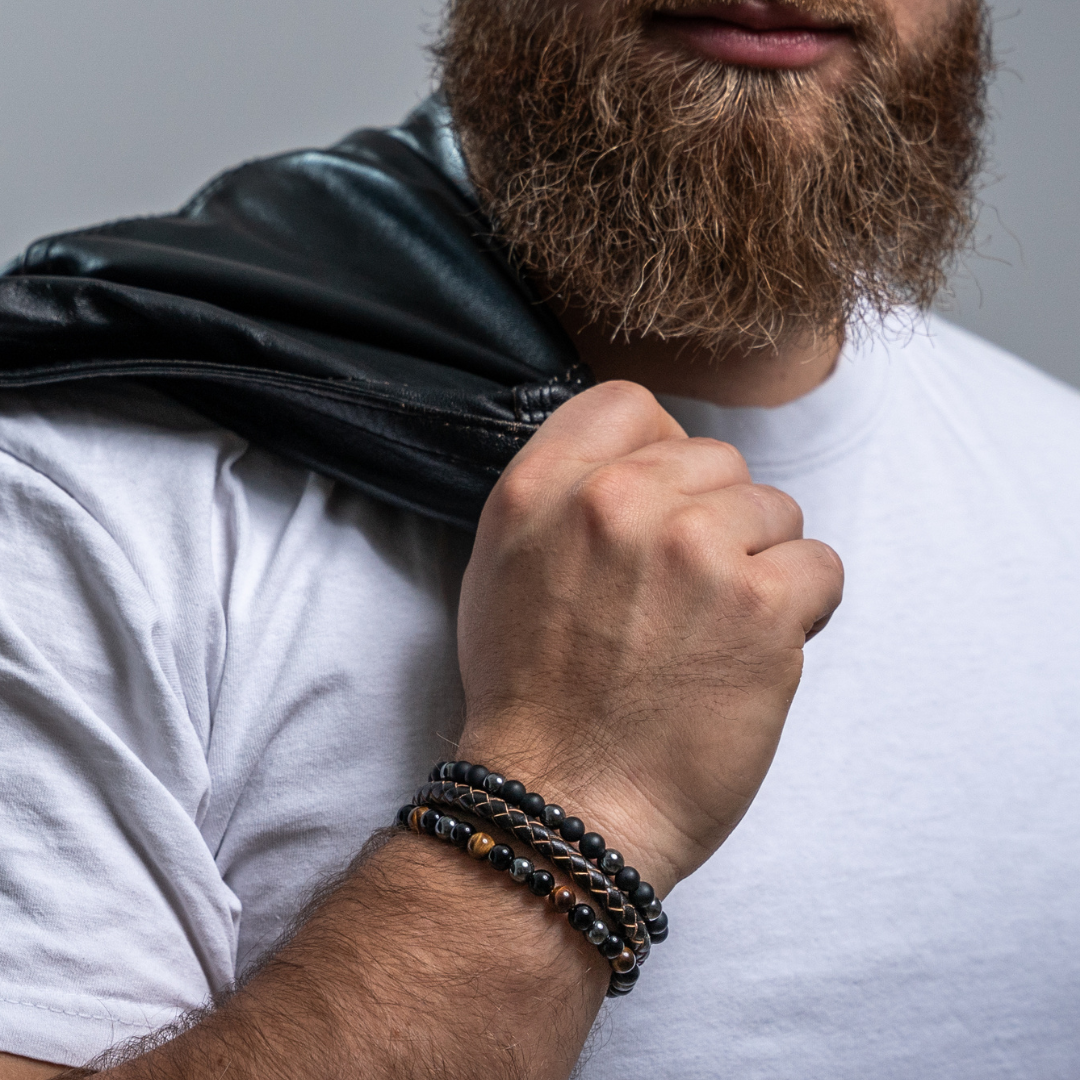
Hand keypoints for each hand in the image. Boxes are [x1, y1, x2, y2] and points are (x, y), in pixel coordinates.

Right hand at [456, 381, 842, 893]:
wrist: (563, 805)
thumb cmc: (531, 702)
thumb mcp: (501, 571)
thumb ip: (560, 497)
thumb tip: (640, 465)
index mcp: (543, 488)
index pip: (630, 405)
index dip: (660, 452)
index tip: (666, 502)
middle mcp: (615, 503)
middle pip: (717, 459)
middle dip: (715, 519)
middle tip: (687, 596)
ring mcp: (693, 548)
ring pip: (776, 509)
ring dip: (760, 566)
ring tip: (717, 632)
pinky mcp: (763, 605)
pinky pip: (821, 565)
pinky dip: (802, 608)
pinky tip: (757, 651)